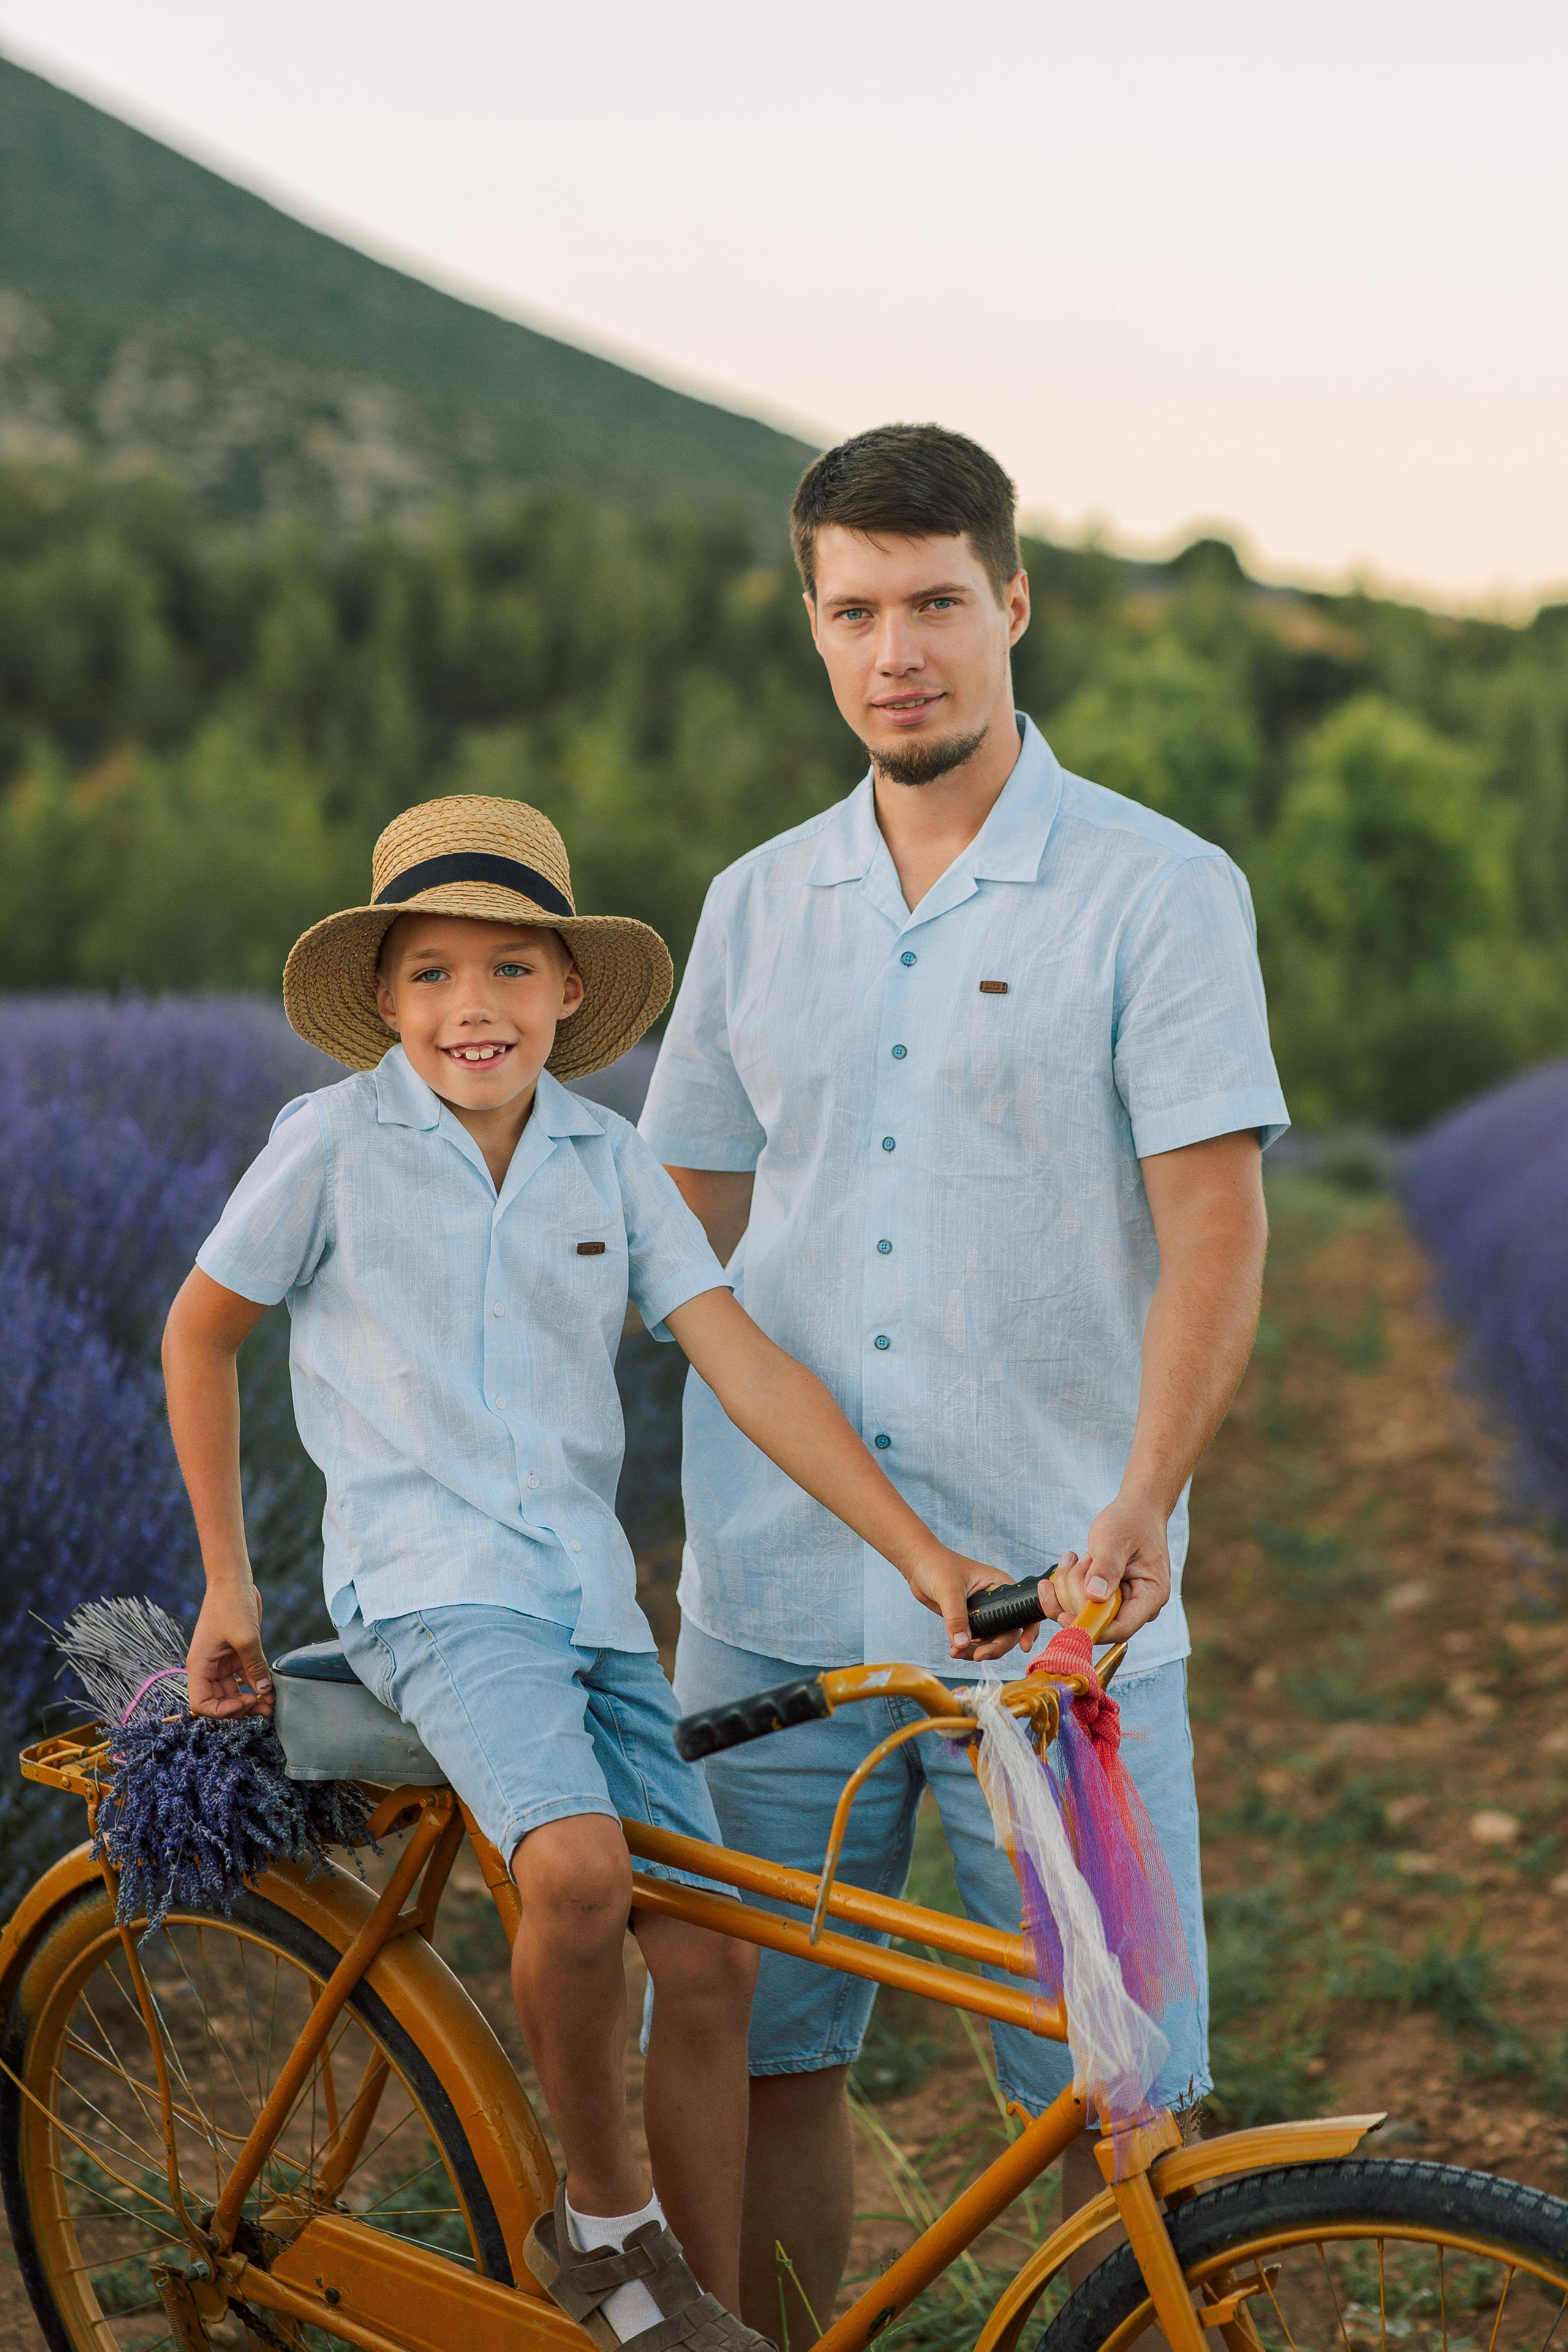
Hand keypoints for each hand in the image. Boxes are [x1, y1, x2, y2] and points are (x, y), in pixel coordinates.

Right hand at [186, 1582, 272, 1717]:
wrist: (234, 1581)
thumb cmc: (231, 1605)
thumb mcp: (246, 1637)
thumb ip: (255, 1666)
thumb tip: (264, 1692)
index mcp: (200, 1665)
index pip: (200, 1703)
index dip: (221, 1711)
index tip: (244, 1703)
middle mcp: (208, 1667)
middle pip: (218, 1701)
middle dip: (240, 1709)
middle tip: (264, 1709)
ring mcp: (221, 1662)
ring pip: (232, 1692)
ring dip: (250, 1700)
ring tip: (270, 1704)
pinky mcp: (235, 1655)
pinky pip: (244, 1677)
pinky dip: (255, 1685)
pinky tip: (270, 1689)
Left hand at [903, 1548, 1041, 1663]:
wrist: (918, 1565)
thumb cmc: (937, 1566)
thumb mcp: (948, 1590)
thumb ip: (956, 1617)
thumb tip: (962, 1645)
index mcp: (1000, 1586)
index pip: (1023, 1610)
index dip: (1029, 1630)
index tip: (1024, 1647)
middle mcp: (996, 1601)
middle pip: (1007, 1632)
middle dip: (994, 1647)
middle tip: (978, 1656)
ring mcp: (983, 1612)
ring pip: (990, 1641)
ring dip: (977, 1651)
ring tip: (956, 1653)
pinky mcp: (969, 1621)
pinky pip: (975, 1641)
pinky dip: (966, 1649)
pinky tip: (953, 1650)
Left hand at [1050, 1497, 1170, 1638]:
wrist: (1137, 1511)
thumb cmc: (1131, 1521)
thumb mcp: (1115, 1539)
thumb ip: (1106, 1567)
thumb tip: (1094, 1596)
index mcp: (1150, 1596)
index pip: (1119, 1629)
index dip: (1090, 1628)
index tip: (1062, 1616)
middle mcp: (1138, 1606)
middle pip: (1097, 1623)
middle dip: (1073, 1598)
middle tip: (1070, 1563)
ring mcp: (1122, 1603)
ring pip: (1084, 1613)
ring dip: (1068, 1586)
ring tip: (1073, 1557)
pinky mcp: (1106, 1598)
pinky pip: (1080, 1603)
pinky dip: (1067, 1585)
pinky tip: (1069, 1563)